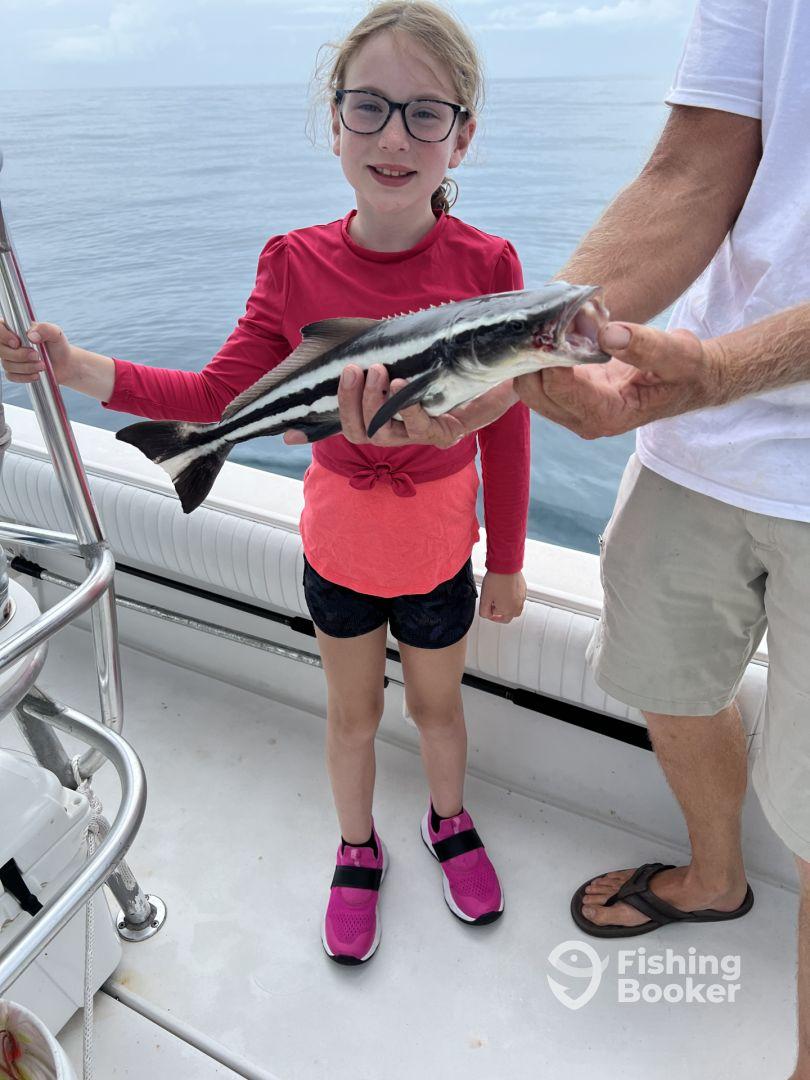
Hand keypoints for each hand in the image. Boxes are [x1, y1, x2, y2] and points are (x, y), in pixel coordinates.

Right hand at [0, 320, 74, 383]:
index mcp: (16, 328)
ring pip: (7, 364)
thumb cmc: (58, 345)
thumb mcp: (56, 333)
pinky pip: (11, 376)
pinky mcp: (14, 371)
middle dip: (19, 355)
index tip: (17, 343)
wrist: (64, 364)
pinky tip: (37, 375)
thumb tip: (31, 335)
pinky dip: (25, 377)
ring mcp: (10, 358)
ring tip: (43, 366)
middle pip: (1, 349)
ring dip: (26, 367)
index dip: (3, 336)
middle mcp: (9, 343)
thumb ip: (45, 329)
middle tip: (37, 355)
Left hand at [284, 363, 518, 447]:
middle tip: (378, 369)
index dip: (409, 410)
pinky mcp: (374, 418)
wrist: (463, 380)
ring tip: (355, 369)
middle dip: (374, 402)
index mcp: (444, 431)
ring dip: (352, 402)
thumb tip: (519, 377)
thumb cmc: (483, 382)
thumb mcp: (499, 385)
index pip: (423, 430)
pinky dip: (341, 403)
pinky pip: (350, 423)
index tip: (401, 381)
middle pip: (384, 434)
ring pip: (362, 432)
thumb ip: (505, 386)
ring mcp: (392, 429)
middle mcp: (415, 436)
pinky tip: (344, 375)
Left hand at [479, 571, 525, 622]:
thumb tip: (486, 615)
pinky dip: (513, 598)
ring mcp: (522, 598)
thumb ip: (484, 611)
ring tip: (500, 598)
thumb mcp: (484, 599)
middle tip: (495, 607)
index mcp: (507, 611)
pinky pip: (519, 598)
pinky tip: (506, 591)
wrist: (506, 566)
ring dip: (508, 606)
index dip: (491, 615)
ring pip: (515, 607)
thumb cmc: (496, 580)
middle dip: (502, 613)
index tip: (488, 610)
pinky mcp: (524, 590)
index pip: (499, 619)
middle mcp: (517, 606)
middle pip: (509, 616)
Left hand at [514, 322, 722, 439]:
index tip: (554, 323)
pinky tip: (551, 330)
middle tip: (544, 317)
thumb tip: (607, 334)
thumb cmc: (685, 370)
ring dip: (532, 355)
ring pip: (530, 387)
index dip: (550, 356)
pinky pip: (539, 379)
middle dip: (533, 356)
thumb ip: (647, 347)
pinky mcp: (569, 395)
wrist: (688, 379)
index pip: (560, 389)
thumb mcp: (678, 355)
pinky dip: (538, 355)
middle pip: (534, 392)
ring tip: (547, 321)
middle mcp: (584, 419)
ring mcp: (574, 410)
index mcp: (607, 416)